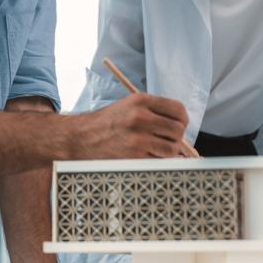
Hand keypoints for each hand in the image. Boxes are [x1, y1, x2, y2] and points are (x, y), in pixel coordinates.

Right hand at [71, 93, 187, 159]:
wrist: (80, 138)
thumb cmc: (105, 123)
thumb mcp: (128, 106)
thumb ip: (152, 111)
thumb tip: (179, 126)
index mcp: (140, 100)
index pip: (178, 109)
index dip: (182, 120)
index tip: (179, 125)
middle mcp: (140, 117)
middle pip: (178, 130)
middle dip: (177, 138)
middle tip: (168, 141)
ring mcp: (137, 138)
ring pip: (172, 148)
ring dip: (168, 152)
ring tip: (157, 150)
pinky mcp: (134, 156)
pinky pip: (159, 161)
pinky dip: (157, 161)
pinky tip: (146, 157)